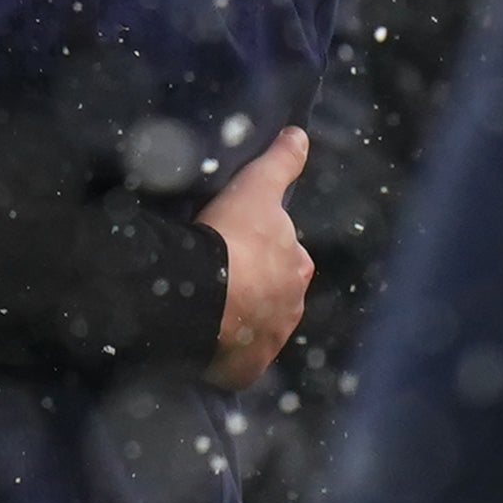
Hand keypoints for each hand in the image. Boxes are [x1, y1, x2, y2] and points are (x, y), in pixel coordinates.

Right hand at [198, 127, 314, 391]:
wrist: (206, 297)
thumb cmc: (234, 238)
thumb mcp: (256, 188)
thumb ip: (280, 161)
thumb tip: (299, 133)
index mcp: (297, 267)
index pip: (285, 256)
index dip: (262, 248)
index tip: (238, 245)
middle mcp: (291, 308)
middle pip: (272, 294)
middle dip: (254, 288)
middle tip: (219, 276)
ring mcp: (268, 342)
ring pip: (254, 327)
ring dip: (238, 320)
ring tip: (206, 308)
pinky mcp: (244, 369)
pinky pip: (234, 360)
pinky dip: (224, 354)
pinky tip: (202, 342)